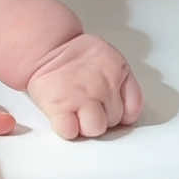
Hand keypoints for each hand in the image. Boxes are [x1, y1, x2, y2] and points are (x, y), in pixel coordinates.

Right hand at [26, 31, 141, 139]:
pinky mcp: (59, 107)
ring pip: (95, 129)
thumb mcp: (110, 60)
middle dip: (101, 116)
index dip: (121, 112)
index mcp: (117, 69)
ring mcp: (81, 96)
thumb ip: (126, 85)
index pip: (132, 110)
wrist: (46, 47)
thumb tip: (129, 116)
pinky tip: (65, 115)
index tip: (110, 109)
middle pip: (113, 121)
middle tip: (88, 103)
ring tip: (76, 110)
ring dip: (85, 124)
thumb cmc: (75, 58)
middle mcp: (101, 84)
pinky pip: (70, 132)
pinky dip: (67, 128)